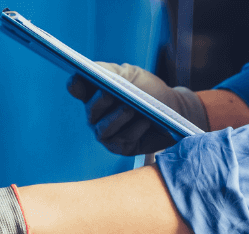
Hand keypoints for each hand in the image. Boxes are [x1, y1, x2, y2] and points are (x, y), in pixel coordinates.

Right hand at [67, 62, 208, 155]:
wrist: (172, 108)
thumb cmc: (148, 90)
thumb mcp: (131, 75)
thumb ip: (111, 71)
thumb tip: (91, 69)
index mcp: (94, 93)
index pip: (77, 88)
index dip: (76, 84)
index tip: (78, 77)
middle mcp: (96, 116)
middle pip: (91, 110)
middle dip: (99, 102)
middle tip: (108, 93)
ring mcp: (107, 134)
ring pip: (105, 128)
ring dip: (118, 118)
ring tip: (130, 108)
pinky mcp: (122, 147)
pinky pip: (124, 140)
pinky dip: (135, 130)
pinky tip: (146, 121)